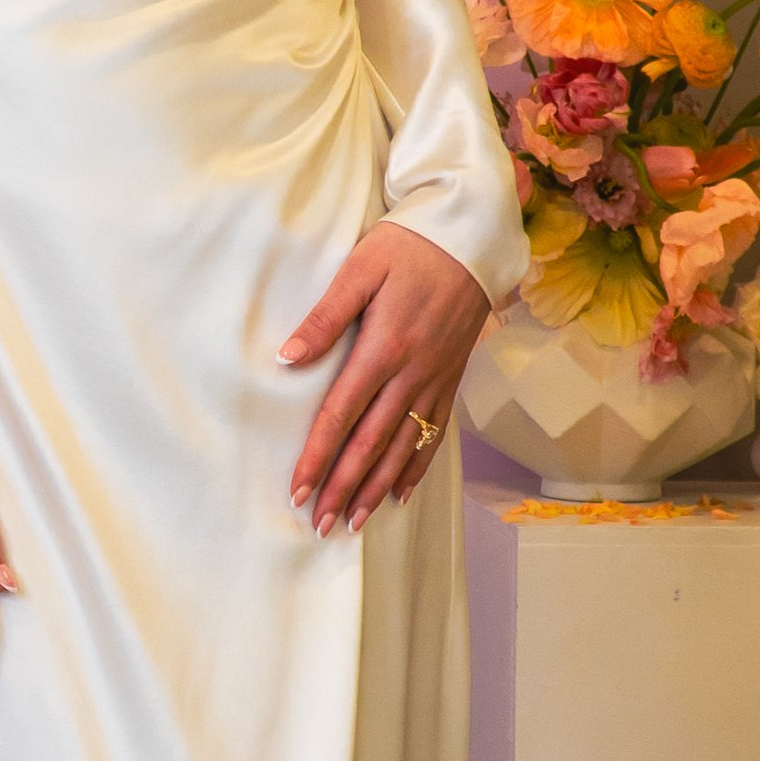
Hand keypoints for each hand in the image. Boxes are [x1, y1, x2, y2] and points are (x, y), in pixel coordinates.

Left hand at [283, 224, 491, 533]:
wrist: (471, 236)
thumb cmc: (408, 245)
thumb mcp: (360, 268)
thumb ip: (325, 317)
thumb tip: (287, 358)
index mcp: (383, 347)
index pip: (341, 414)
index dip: (317, 456)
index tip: (297, 491)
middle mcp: (412, 372)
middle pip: (371, 443)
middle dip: (342, 487)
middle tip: (320, 525)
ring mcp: (435, 379)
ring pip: (403, 446)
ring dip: (376, 487)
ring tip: (354, 521)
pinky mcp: (451, 377)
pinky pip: (434, 433)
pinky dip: (416, 467)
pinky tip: (400, 494)